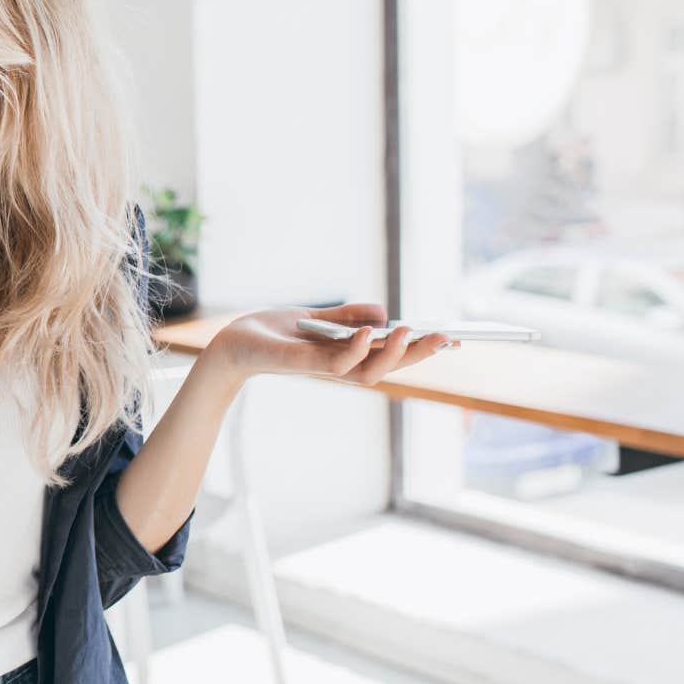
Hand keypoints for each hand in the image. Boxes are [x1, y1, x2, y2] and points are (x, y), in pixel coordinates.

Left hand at [201, 303, 453, 386]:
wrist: (232, 342)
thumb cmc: (273, 333)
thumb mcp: (317, 318)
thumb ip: (348, 316)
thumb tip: (382, 312)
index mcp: (346, 355)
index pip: (390, 357)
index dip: (419, 350)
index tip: (450, 338)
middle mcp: (339, 366)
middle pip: (388, 368)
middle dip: (417, 355)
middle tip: (445, 338)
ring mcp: (321, 368)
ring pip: (368, 372)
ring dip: (391, 353)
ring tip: (409, 331)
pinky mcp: (301, 364)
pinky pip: (334, 364)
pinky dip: (355, 350)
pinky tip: (368, 332)